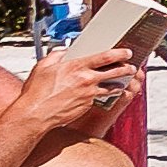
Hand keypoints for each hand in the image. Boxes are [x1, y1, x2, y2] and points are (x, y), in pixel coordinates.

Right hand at [12, 44, 140, 127]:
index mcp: (78, 67)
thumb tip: (63, 50)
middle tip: (132, 66)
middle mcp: (87, 80)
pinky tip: (103, 93)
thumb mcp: (43, 67)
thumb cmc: (36, 93)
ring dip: (120, 83)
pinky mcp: (87, 106)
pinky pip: (99, 98)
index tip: (127, 52)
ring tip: (123, 81)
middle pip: (116, 71)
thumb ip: (56, 55)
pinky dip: (103, 95)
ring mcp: (88, 94)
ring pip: (112, 87)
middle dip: (127, 68)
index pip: (106, 56)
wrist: (34, 115)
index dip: (120, 53)